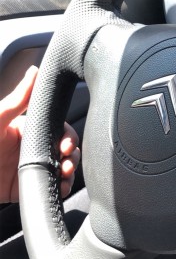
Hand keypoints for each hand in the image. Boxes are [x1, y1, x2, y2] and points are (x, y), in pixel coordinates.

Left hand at [0, 66, 80, 202]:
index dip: (68, 137)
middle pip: (65, 150)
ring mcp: (31, 168)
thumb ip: (20, 98)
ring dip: (70, 172)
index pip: (59, 131)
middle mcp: (33, 149)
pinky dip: (61, 187)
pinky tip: (60, 186)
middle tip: (67, 163)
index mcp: (29, 130)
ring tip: (65, 175)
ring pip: (62, 169)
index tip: (67, 145)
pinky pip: (51, 187)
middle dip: (72, 156)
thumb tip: (34, 71)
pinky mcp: (27, 187)